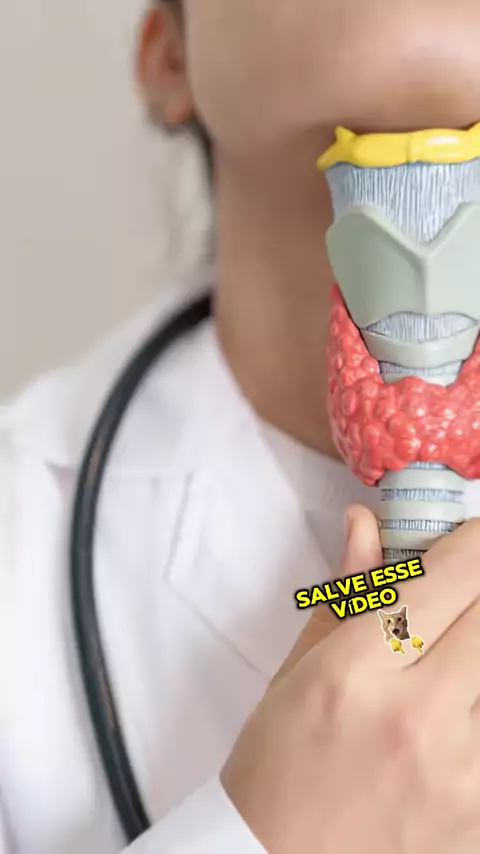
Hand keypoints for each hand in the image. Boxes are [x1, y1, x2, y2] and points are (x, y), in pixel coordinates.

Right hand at [221, 507, 479, 853]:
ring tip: (451, 654)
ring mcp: (465, 775)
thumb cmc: (276, 766)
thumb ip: (347, 593)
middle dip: (479, 588)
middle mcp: (420, 718)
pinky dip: (476, 707)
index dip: (474, 540)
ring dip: (476, 650)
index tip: (470, 536)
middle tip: (460, 592)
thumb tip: (367, 524)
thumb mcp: (300, 670)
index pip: (453, 576)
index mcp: (359, 672)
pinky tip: (450, 712)